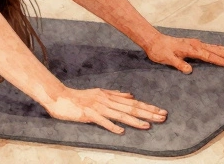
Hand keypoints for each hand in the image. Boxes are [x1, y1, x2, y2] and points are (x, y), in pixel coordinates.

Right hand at [43, 87, 166, 133]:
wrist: (60, 97)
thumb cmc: (79, 96)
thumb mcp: (99, 92)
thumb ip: (115, 94)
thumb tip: (130, 95)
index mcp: (110, 96)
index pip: (133, 103)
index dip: (148, 107)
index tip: (161, 111)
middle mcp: (106, 101)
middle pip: (130, 108)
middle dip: (148, 113)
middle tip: (163, 117)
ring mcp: (97, 107)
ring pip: (119, 114)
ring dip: (134, 120)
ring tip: (149, 125)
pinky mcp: (88, 114)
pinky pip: (102, 121)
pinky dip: (111, 126)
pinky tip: (121, 131)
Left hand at [143, 33, 223, 73]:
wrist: (154, 41)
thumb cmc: (160, 51)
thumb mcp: (167, 59)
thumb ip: (178, 64)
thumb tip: (189, 70)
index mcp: (192, 49)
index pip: (211, 57)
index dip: (223, 61)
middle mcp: (197, 45)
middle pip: (218, 51)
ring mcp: (197, 44)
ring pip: (218, 48)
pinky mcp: (196, 45)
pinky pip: (213, 47)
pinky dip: (223, 49)